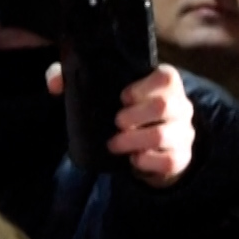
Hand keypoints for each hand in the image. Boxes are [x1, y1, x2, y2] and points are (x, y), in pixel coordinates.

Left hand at [45, 62, 196, 188]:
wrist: (149, 148)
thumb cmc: (123, 112)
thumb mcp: (100, 93)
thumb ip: (73, 79)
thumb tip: (55, 83)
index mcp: (166, 84)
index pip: (166, 77)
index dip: (141, 88)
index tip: (122, 98)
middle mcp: (181, 106)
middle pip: (163, 105)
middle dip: (132, 117)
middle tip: (116, 123)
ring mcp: (183, 133)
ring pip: (162, 135)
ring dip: (133, 141)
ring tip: (115, 144)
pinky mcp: (180, 158)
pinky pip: (168, 160)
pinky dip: (145, 161)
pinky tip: (133, 159)